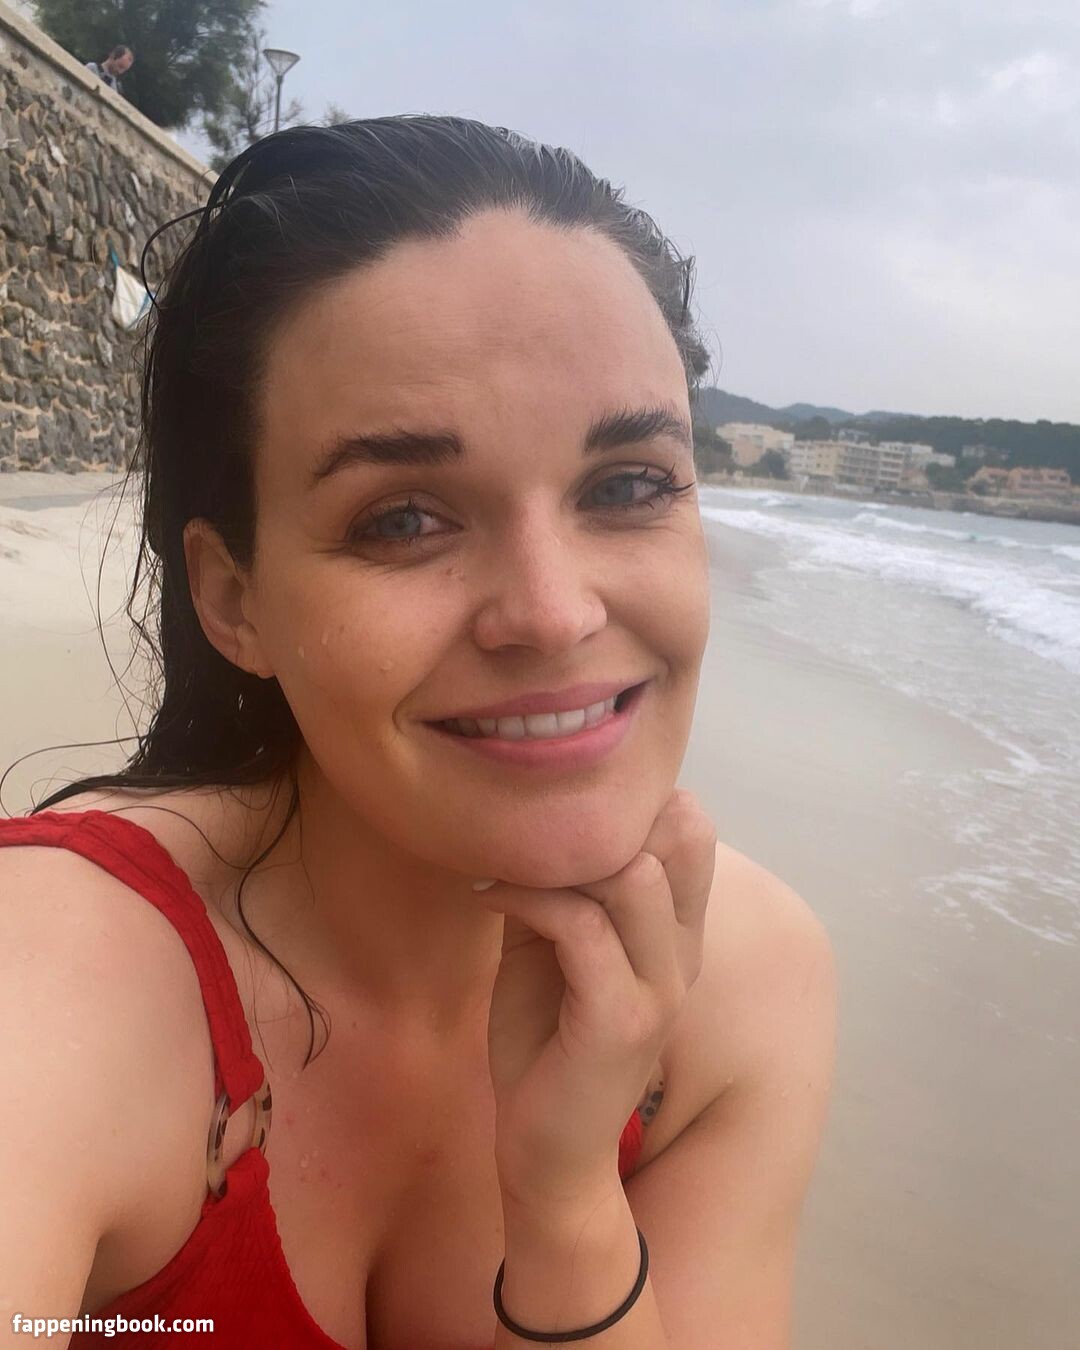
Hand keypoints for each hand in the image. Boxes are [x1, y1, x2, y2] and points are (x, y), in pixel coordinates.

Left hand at [475, 788, 716, 1210]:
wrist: (548, 1151)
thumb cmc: (546, 1044)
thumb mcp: (554, 950)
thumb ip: (561, 889)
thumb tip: (529, 824)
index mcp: (674, 934)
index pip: (692, 830)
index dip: (633, 801)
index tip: (558, 809)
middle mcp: (682, 953)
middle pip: (682, 835)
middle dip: (601, 820)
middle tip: (533, 834)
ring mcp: (658, 986)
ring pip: (635, 875)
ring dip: (559, 860)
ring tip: (509, 870)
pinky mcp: (620, 1018)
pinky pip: (581, 926)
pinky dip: (526, 900)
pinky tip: (488, 900)